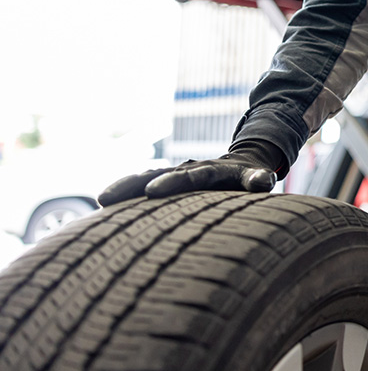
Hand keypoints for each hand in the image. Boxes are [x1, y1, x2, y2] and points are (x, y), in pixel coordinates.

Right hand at [98, 143, 281, 205]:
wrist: (242, 163)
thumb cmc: (251, 178)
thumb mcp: (258, 177)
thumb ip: (259, 179)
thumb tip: (263, 181)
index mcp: (213, 170)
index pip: (193, 176)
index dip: (174, 182)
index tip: (154, 191)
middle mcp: (191, 169)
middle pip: (162, 174)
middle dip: (139, 184)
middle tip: (112, 197)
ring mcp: (177, 174)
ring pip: (147, 177)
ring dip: (126, 187)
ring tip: (102, 200)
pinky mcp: (169, 181)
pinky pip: (144, 184)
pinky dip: (126, 192)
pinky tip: (104, 207)